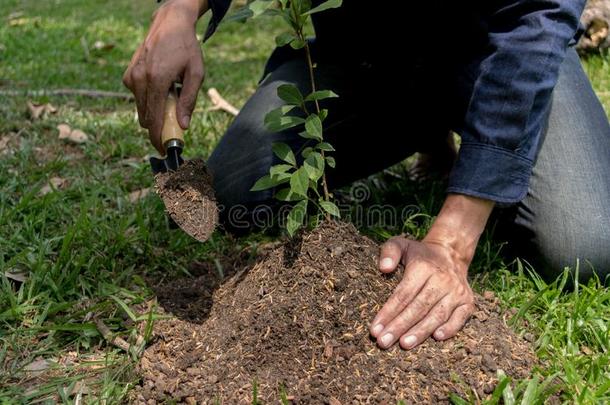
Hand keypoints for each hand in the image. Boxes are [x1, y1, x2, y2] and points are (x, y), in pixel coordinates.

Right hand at [123, 0, 205, 153]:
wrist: (169, 24)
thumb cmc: (186, 48)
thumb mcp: (196, 74)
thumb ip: (189, 101)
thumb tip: (183, 126)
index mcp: (156, 80)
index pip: (154, 119)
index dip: (158, 138)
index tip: (164, 151)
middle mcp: (139, 79)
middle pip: (146, 118)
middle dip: (158, 128)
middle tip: (174, 130)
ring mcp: (131, 77)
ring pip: (141, 110)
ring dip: (155, 113)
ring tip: (171, 99)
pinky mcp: (129, 75)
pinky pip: (138, 98)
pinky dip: (149, 101)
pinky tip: (162, 89)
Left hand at [369, 194, 493, 348]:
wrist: (451, 253)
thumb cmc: (419, 254)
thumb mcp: (401, 244)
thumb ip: (389, 252)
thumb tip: (384, 268)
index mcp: (424, 267)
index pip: (403, 294)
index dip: (388, 312)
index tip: (375, 329)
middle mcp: (442, 280)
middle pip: (418, 307)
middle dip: (399, 326)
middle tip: (383, 342)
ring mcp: (457, 292)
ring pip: (437, 315)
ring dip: (421, 332)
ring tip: (404, 344)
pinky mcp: (468, 301)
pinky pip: (460, 318)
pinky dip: (450, 329)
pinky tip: (437, 338)